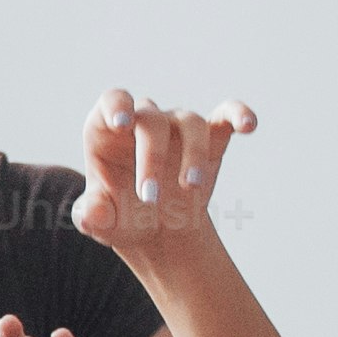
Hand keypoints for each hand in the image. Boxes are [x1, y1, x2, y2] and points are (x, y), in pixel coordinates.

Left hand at [69, 92, 250, 255]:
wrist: (160, 234)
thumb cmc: (123, 220)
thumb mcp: (103, 224)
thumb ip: (92, 217)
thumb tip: (89, 215)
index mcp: (109, 132)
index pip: (112, 101)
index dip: (117, 107)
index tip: (122, 123)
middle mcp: (145, 122)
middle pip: (152, 119)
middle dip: (152, 156)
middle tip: (151, 198)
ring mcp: (178, 128)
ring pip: (190, 122)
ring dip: (193, 153)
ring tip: (192, 187)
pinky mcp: (211, 138)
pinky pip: (226, 116)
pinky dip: (238, 115)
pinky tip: (248, 125)